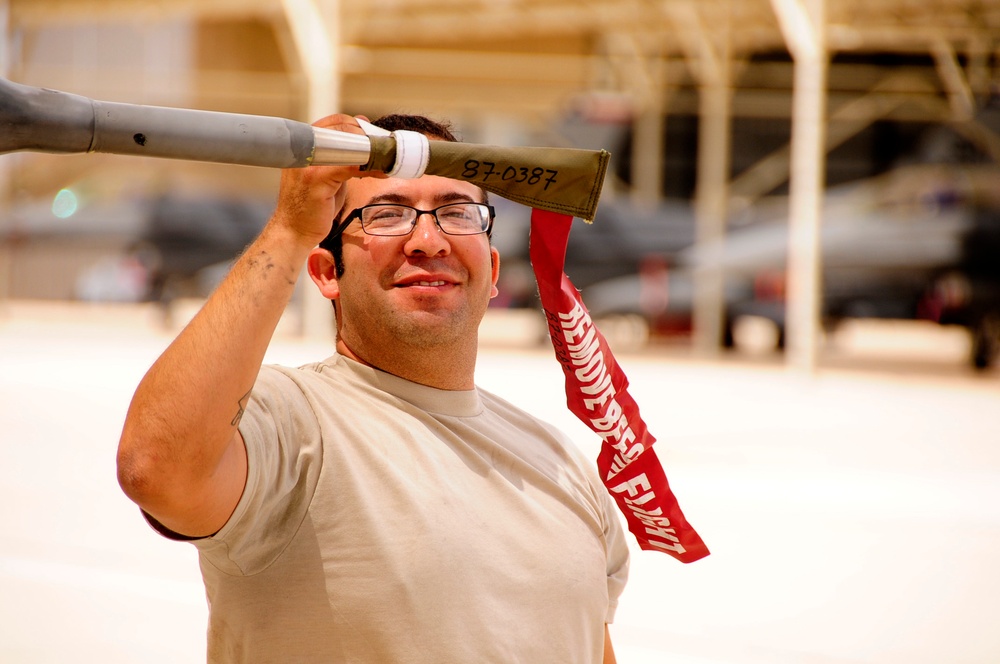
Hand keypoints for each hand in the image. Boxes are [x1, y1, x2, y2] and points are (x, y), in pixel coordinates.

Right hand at [270, 114, 385, 245]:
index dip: (361, 128)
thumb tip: (363, 132)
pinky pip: (350, 166)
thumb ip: (342, 156)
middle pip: (344, 130)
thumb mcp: (328, 174)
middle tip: (388, 151)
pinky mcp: (316, 179)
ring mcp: (309, 163)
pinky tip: (381, 174)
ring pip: (348, 146)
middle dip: (370, 139)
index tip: (379, 140)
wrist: (293, 230)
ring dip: (374, 153)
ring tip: (388, 162)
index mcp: (305, 144)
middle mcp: (305, 149)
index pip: (337, 122)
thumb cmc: (312, 205)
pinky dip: (369, 168)